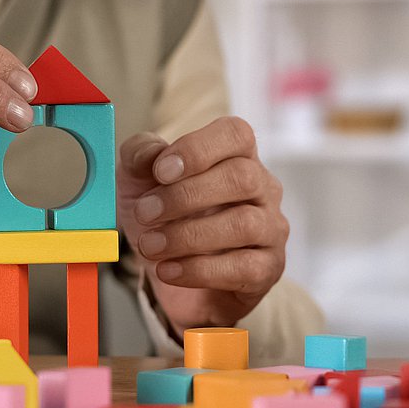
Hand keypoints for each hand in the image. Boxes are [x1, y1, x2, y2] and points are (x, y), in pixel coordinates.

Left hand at [118, 117, 288, 333]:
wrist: (168, 273)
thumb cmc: (162, 218)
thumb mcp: (138, 182)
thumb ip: (139, 156)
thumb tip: (150, 154)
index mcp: (236, 156)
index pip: (236, 134)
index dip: (198, 149)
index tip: (160, 171)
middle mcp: (262, 188)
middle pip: (242, 177)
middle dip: (186, 196)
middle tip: (145, 213)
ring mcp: (271, 229)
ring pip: (244, 224)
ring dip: (188, 236)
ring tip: (150, 246)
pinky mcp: (269, 268)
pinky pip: (245, 268)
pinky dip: (199, 270)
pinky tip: (168, 270)